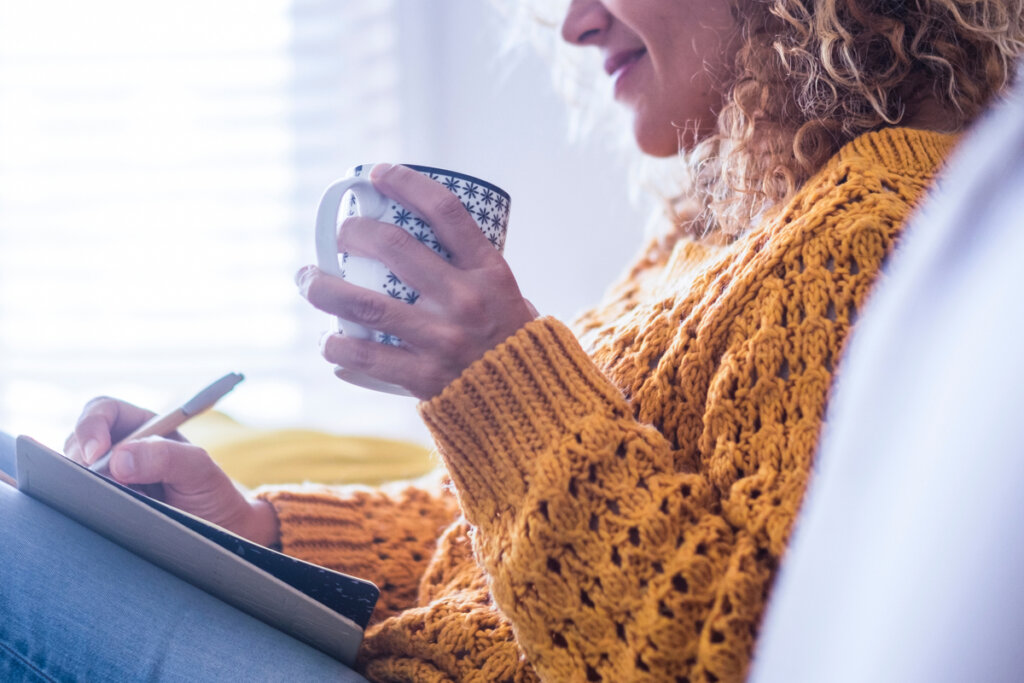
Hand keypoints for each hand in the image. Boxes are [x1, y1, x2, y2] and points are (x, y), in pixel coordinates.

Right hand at [64, 397, 279, 546]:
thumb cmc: (211, 493)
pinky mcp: (102, 505)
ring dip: (80, 484)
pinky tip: (100, 514)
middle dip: (78, 458)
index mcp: (143, 428)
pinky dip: (81, 505)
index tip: (96, 453)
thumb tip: (119, 459)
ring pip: (73, 473)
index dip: (92, 426)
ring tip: (109, 501)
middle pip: (78, 441)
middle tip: (95, 483)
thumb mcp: (200, 470)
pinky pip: (78, 500)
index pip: (104, 411)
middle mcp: (120, 450)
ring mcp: (108, 479)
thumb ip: (167, 457)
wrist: (220, 531)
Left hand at [297, 163, 538, 399]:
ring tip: (308, 279)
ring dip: (322, 286)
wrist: (531, 407)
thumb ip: (470, 273)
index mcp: (490, 272)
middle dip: (353, 231)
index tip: (378, 173)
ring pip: (362, 302)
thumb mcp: (509, 296)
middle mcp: (465, 299)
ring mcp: (442, 338)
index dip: (406, 182)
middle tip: (341, 235)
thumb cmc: (514, 344)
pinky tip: (327, 339)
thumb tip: (421, 243)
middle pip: (392, 246)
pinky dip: (335, 345)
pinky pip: (363, 355)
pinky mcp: (423, 375)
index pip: (445, 210)